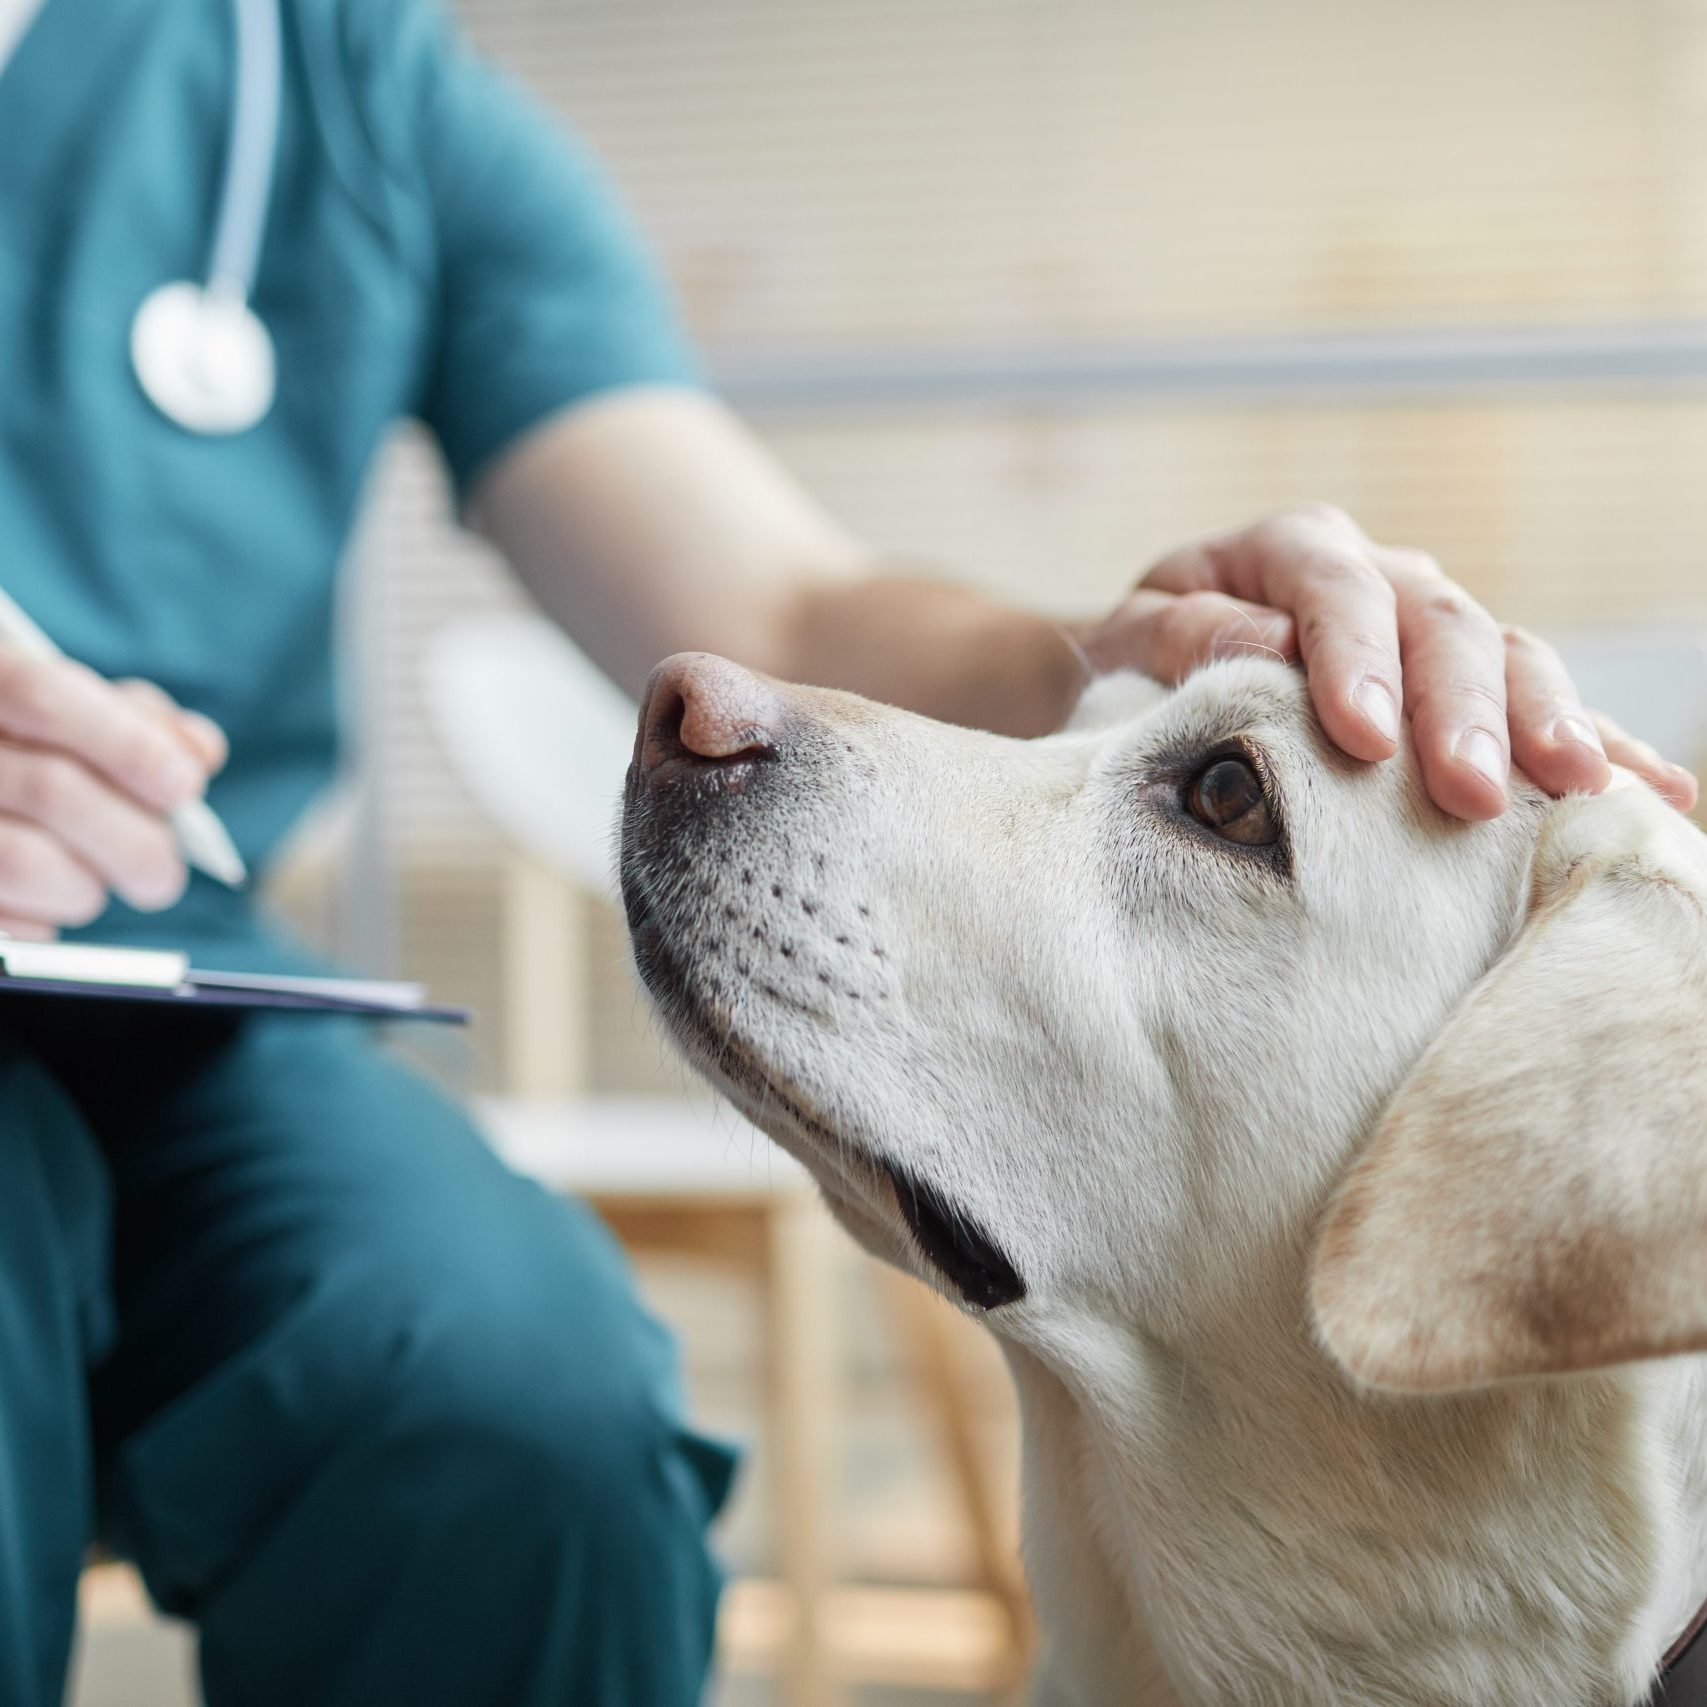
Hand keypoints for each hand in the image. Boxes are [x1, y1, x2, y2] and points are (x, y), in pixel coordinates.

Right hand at [0, 653, 226, 936]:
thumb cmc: (32, 737)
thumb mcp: (80, 702)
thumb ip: (143, 720)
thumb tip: (200, 756)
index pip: (45, 698)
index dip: (130, 746)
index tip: (186, 788)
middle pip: (51, 789)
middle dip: (137, 840)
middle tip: (164, 870)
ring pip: (24, 862)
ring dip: (86, 886)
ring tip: (96, 882)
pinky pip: (5, 920)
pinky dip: (43, 918)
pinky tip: (50, 898)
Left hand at [1080, 503, 1696, 819]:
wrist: (1150, 677)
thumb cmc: (1139, 662)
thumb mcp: (1132, 642)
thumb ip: (1184, 637)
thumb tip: (1263, 648)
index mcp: (1292, 549)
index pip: (1336, 591)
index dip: (1354, 661)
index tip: (1362, 740)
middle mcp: (1380, 578)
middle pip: (1442, 627)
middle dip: (1463, 711)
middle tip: (1472, 793)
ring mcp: (1433, 630)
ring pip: (1511, 659)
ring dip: (1549, 725)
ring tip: (1581, 791)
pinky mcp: (1466, 690)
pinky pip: (1544, 710)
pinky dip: (1604, 747)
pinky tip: (1660, 796)